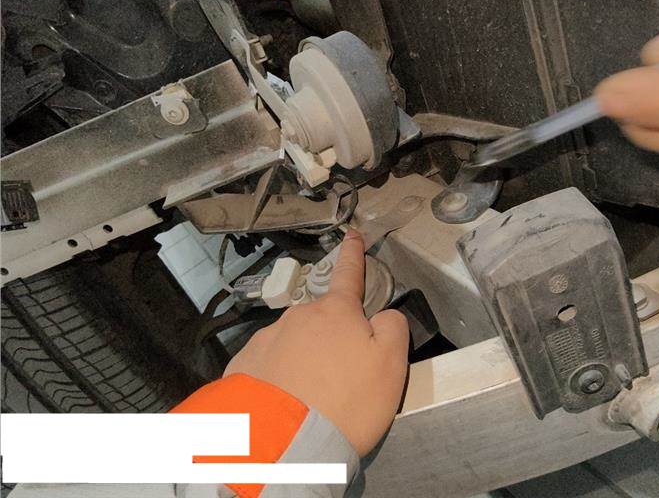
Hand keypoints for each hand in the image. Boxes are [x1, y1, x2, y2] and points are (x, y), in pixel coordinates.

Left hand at [224, 230, 408, 455]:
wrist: (286, 442)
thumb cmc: (347, 402)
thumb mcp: (392, 364)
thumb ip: (394, 328)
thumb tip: (384, 316)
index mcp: (336, 311)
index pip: (349, 274)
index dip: (353, 254)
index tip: (351, 235)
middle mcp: (298, 316)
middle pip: (323, 320)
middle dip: (333, 340)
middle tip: (344, 381)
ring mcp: (267, 339)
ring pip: (295, 344)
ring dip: (305, 363)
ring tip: (315, 401)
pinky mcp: (244, 365)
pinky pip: (270, 367)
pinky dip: (281, 380)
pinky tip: (288, 403)